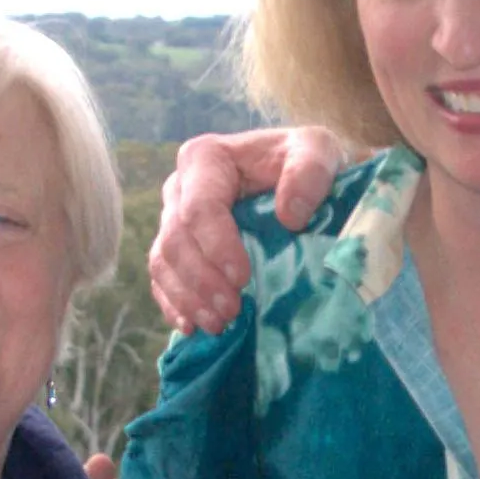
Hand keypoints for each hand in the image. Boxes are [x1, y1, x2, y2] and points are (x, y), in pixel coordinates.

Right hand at [146, 126, 348, 334]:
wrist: (297, 178)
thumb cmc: (304, 164)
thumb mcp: (318, 151)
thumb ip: (309, 171)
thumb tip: (290, 216)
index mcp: (206, 159)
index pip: (199, 207)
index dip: (216, 246)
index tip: (243, 277)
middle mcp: (180, 188)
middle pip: (175, 239)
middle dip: (201, 280)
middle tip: (232, 311)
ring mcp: (173, 219)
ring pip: (163, 263)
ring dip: (188, 299)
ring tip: (219, 324)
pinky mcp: (175, 249)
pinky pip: (161, 279)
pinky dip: (174, 305)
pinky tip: (192, 327)